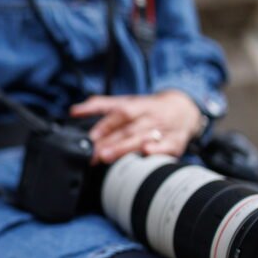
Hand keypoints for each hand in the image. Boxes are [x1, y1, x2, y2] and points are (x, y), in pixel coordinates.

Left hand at [70, 90, 202, 163]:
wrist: (184, 108)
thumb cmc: (148, 108)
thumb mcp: (126, 101)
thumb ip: (99, 105)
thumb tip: (74, 111)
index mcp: (137, 106)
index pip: (120, 114)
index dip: (105, 125)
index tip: (91, 137)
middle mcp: (150, 117)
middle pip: (128, 129)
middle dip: (110, 142)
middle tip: (94, 154)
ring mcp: (163, 130)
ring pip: (143, 138)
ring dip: (125, 148)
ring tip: (108, 156)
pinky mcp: (175, 142)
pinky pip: (168, 146)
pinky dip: (158, 150)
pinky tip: (147, 152)